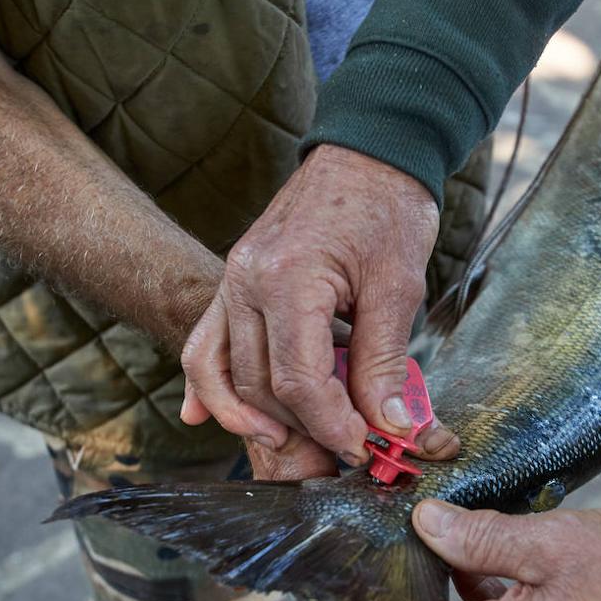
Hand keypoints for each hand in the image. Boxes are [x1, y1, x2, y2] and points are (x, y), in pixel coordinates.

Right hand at [180, 144, 450, 463]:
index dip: (333, 424)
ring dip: (254, 416)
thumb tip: (391, 426)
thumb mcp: (399, 287)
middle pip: (259, 384)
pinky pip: (205, 343)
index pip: (298, 380)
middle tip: (347, 448)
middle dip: (303, 427)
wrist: (368, 153)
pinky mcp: (234, 284)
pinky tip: (201, 417)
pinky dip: (206, 385)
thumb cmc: (387, 209)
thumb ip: (386, 361)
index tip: (365, 447)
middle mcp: (246, 282)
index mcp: (288, 279)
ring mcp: (233, 282)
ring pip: (225, 372)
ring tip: (291, 443)